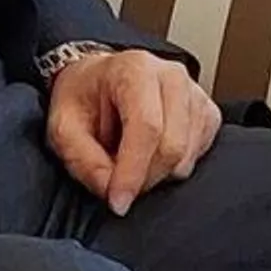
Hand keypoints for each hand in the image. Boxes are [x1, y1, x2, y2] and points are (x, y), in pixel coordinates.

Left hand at [46, 49, 222, 217]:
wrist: (98, 82)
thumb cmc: (83, 98)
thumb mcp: (63, 127)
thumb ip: (84, 160)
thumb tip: (111, 190)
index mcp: (135, 69)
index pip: (147, 127)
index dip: (133, 171)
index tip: (118, 201)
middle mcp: (171, 76)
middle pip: (172, 146)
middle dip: (143, 178)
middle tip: (117, 181)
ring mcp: (194, 94)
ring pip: (186, 158)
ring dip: (156, 174)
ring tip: (130, 156)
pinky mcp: (207, 114)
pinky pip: (197, 158)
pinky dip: (173, 168)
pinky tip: (151, 153)